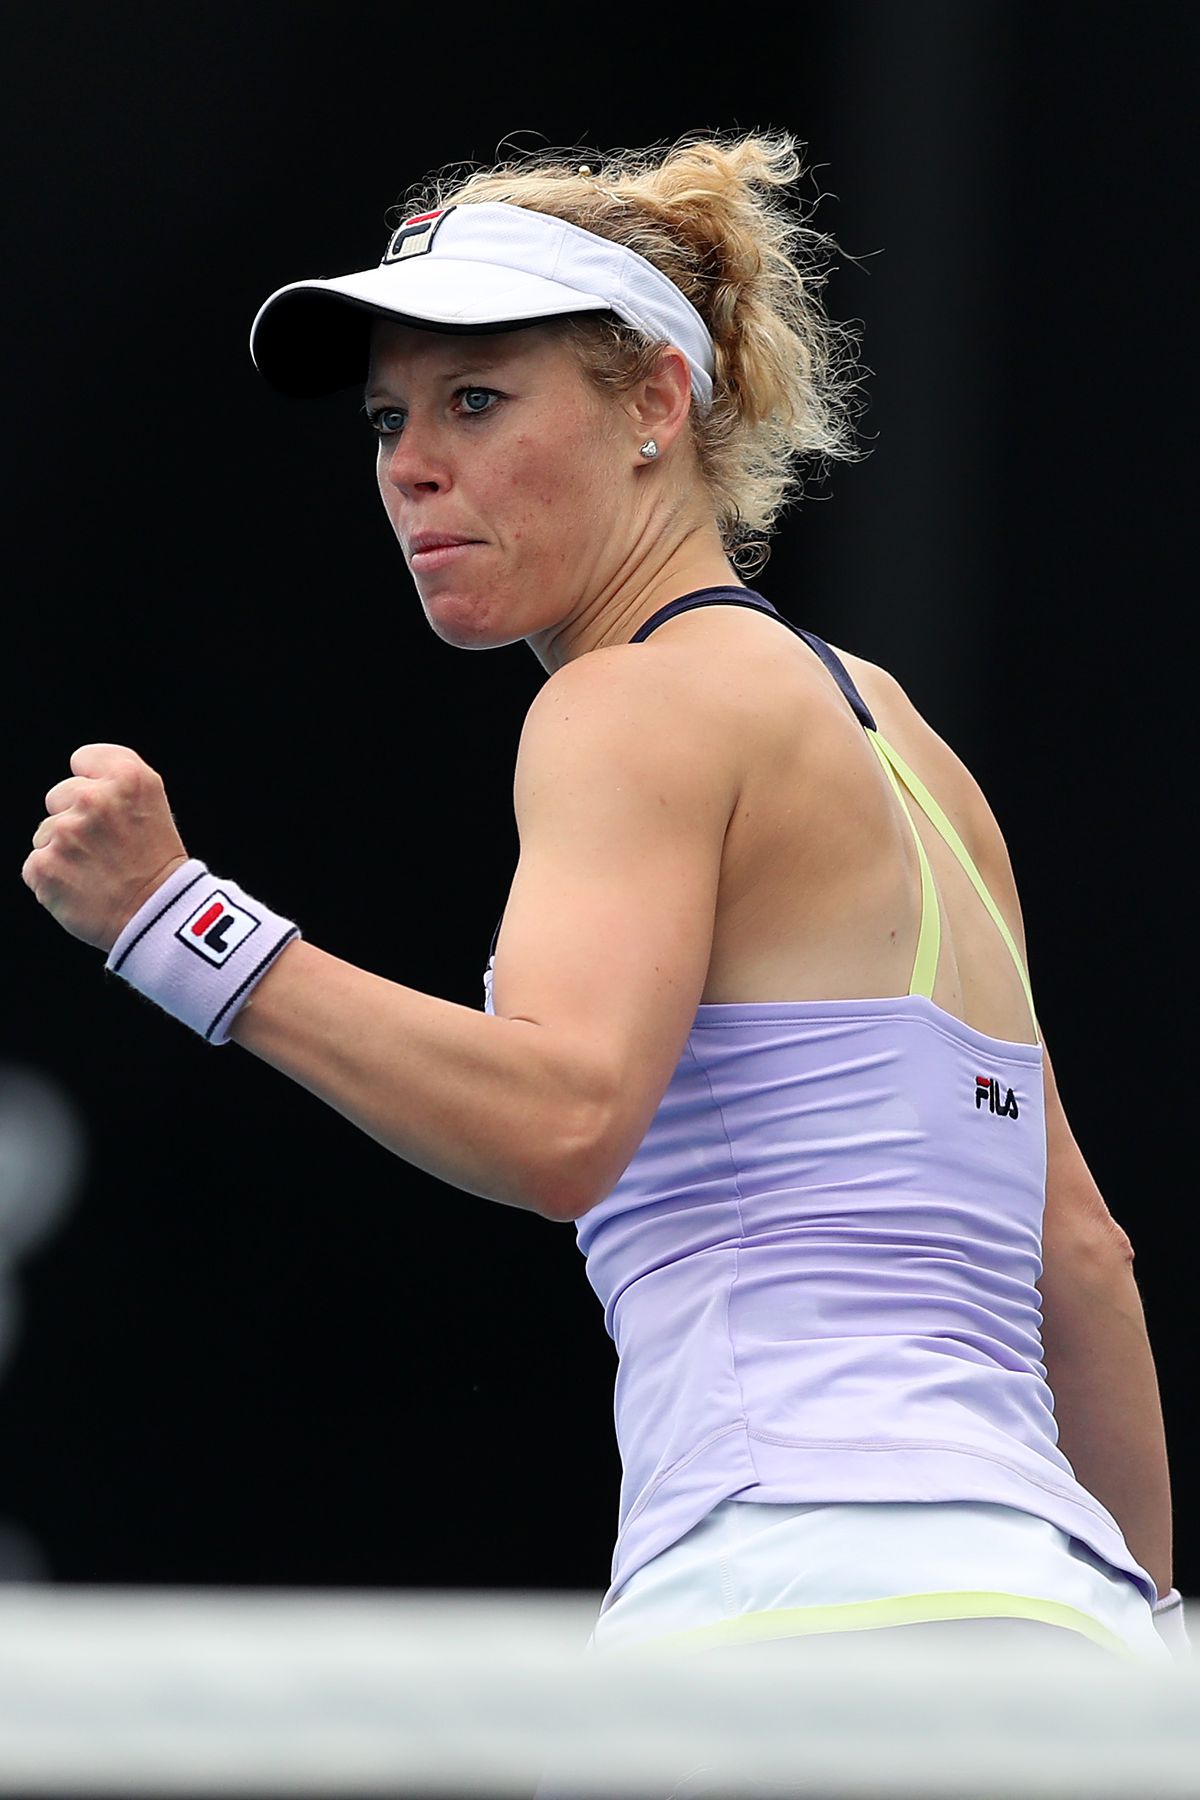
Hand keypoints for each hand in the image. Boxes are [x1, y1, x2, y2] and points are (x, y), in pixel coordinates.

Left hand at [23, 744, 189, 953]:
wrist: (157, 919)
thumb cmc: (157, 864)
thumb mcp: (154, 806)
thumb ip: (115, 783)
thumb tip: (78, 781)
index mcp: (129, 778)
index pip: (83, 759)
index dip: (93, 784)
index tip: (108, 808)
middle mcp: (95, 799)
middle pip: (59, 794)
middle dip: (75, 818)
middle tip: (106, 848)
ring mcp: (66, 833)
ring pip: (45, 832)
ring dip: (64, 851)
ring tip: (97, 872)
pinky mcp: (43, 866)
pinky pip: (35, 864)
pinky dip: (53, 879)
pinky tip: (81, 888)